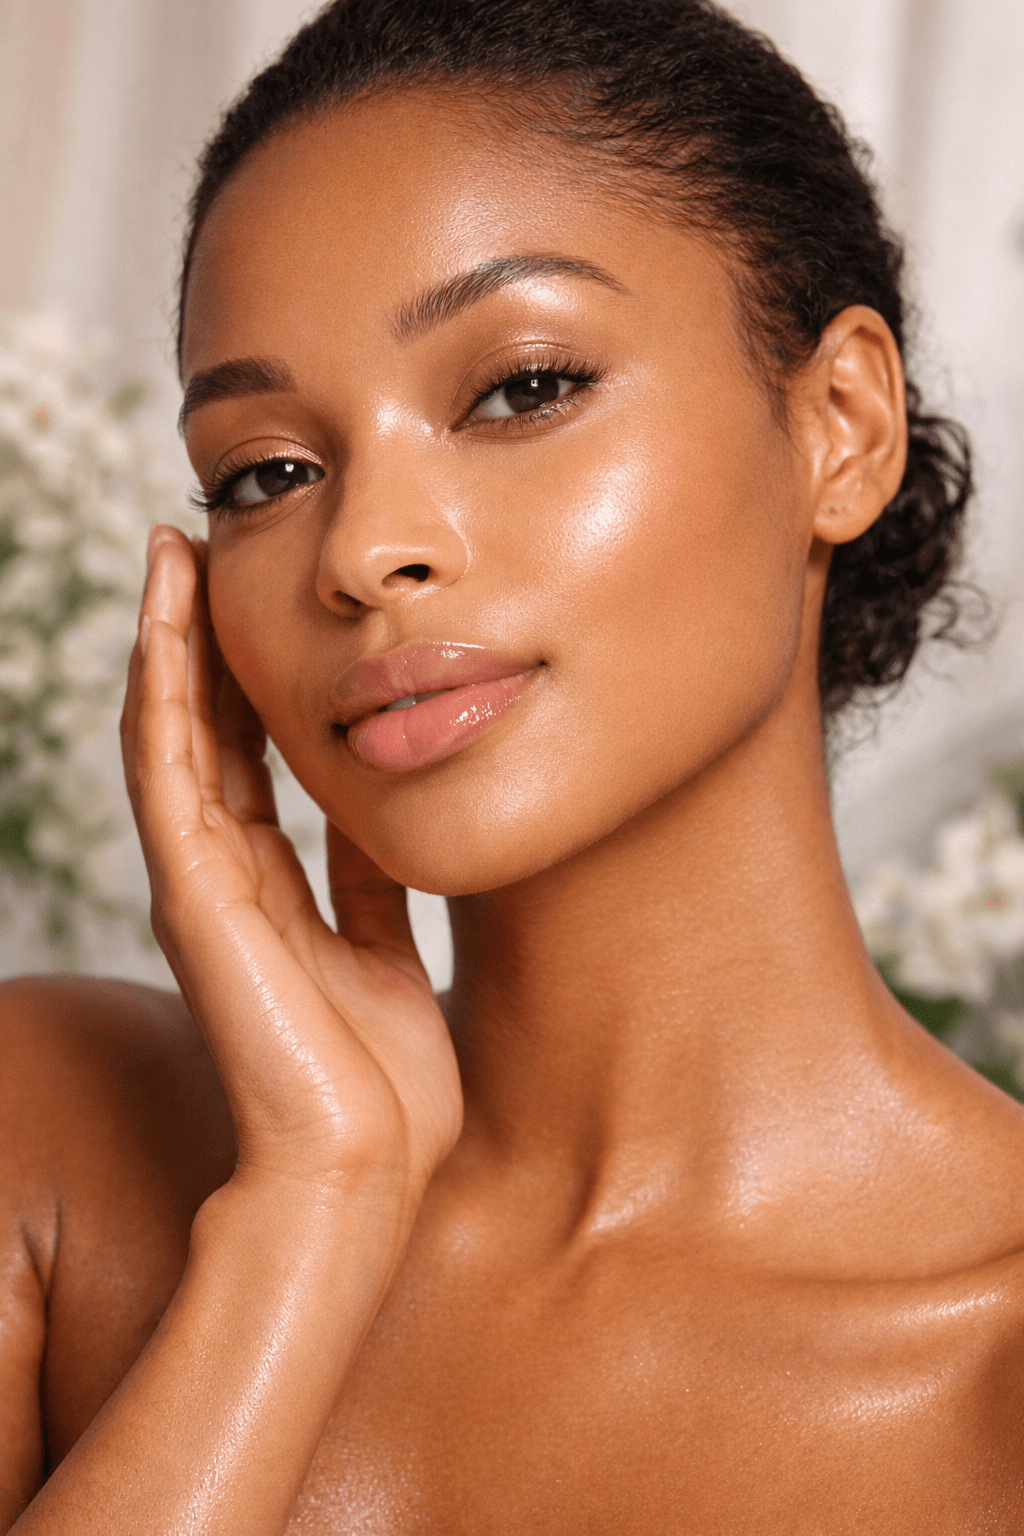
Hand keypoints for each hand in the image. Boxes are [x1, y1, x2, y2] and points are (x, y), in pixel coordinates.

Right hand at [121, 527, 462, 1199]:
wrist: (365, 1166)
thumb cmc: (381, 1077)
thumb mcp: (386, 946)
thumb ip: (369, 880)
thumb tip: (382, 815)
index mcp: (269, 884)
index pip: (243, 752)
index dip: (243, 671)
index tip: (256, 594)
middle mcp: (222, 873)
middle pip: (199, 726)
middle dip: (197, 634)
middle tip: (198, 541)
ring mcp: (200, 884)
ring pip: (169, 733)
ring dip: (167, 641)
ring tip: (172, 554)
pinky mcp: (194, 898)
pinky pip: (168, 775)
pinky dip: (164, 697)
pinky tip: (165, 627)